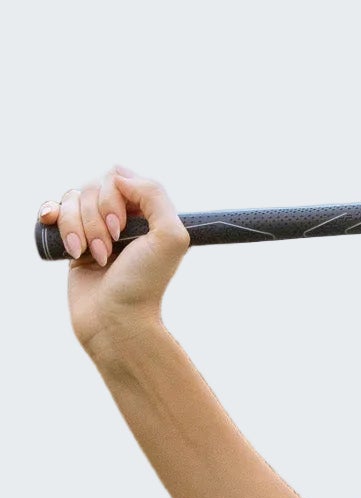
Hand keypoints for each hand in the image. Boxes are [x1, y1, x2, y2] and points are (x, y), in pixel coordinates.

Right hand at [39, 166, 191, 357]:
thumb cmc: (143, 284)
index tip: (121, 229)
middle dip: (96, 219)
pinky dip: (53, 219)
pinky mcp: (72, 242)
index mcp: (146, 213)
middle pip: (91, 187)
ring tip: (94, 257)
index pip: (118, 178)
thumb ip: (155, 195)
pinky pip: (53, 211)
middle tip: (110, 250)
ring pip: (71, 200)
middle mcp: (120, 218)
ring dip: (79, 229)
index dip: (113, 198)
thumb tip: (119, 176)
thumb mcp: (170, 237)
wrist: (115, 321)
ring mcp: (94, 229)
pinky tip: (59, 233)